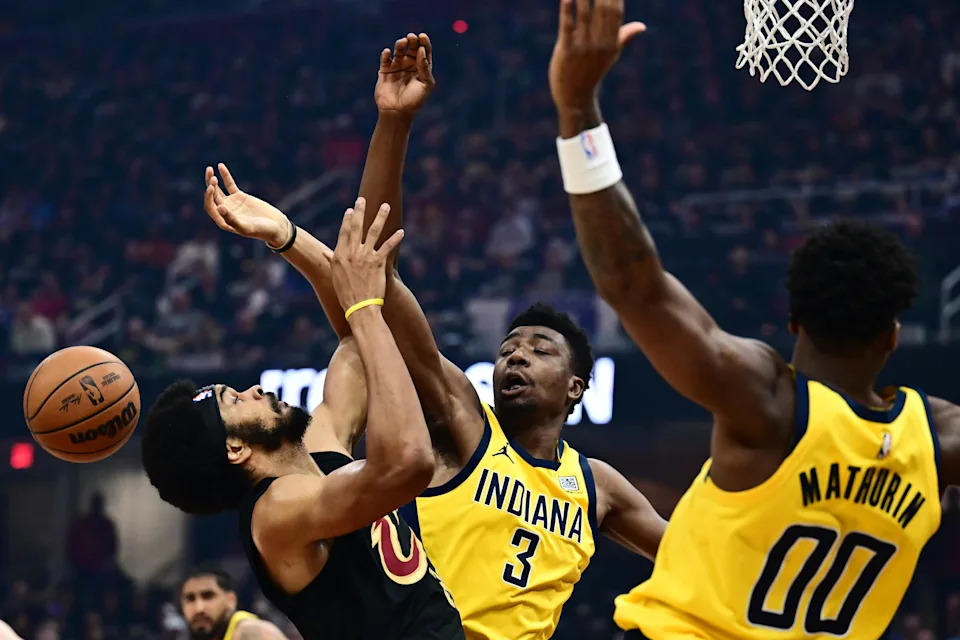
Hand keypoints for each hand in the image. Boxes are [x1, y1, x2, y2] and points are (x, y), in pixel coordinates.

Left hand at [204, 163, 289, 246]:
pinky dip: (225, 175)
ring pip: (217, 189)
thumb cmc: (261, 231)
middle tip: (212, 178)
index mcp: (223, 221)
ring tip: (210, 169)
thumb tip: (218, 207)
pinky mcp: (239, 196)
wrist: (275, 226)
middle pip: (212, 197)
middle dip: (210, 186)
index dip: (208, 197)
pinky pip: (230, 184)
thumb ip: (232, 219)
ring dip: (212, 180)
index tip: (211, 187)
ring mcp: (231, 203)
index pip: (210, 207)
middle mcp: (224, 212)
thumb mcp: (246, 227)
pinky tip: (220, 165)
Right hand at [328, 198, 403, 315]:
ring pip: (374, 232)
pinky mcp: (378, 263)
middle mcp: (352, 253)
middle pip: (357, 227)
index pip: (344, 232)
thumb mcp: (335, 276)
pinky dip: (395, 238)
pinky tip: (401, 231)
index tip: (350, 209)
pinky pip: (388, 247)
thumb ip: (332, 261)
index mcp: (339, 255)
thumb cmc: (346, 294)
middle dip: (360, 211)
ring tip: (385, 206)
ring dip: (380, 217)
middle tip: (363, 199)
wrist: (360, 307)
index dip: (348, 220)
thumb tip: (327, 253)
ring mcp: (365, 256)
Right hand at [374, 33, 435, 117]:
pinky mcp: (385, 70)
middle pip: (412, 48)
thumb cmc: (414, 101)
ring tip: (403, 42)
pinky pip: (385, 59)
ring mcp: (397, 67)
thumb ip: (424, 68)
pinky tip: (388, 52)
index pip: (424, 51)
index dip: (424, 43)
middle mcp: (410, 65)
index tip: (422, 36)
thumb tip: (421, 50)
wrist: (397, 113)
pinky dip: (386, 54)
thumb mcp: (425, 84)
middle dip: (413, 41)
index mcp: (421, 68)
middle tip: (412, 37)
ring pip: (399, 51)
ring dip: (400, 45)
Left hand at [549, 0, 645, 112]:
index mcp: (612, 42)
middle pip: (602, 8)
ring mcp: (583, 47)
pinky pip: (567, 26)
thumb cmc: (591, 73)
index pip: (616, 11)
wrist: (574, 98)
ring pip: (585, 14)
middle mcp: (600, 44)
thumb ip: (623, 36)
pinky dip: (567, 10)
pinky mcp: (566, 51)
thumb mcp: (610, 55)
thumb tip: (641, 26)